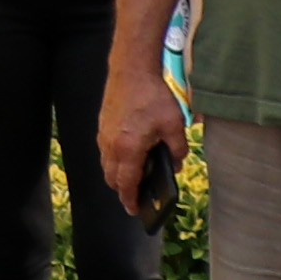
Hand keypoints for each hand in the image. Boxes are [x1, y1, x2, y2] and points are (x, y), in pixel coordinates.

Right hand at [94, 67, 186, 218]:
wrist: (131, 69)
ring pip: (106, 164)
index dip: (130, 200)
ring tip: (133, 174)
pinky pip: (105, 149)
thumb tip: (176, 164)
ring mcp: (104, 134)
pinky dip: (114, 158)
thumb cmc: (153, 96)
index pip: (126, 184)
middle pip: (112, 178)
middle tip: (135, 195)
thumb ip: (177, 150)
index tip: (134, 210)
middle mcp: (111, 145)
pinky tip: (129, 151)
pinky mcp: (103, 123)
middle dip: (122, 190)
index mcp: (129, 150)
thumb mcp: (174, 125)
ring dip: (117, 173)